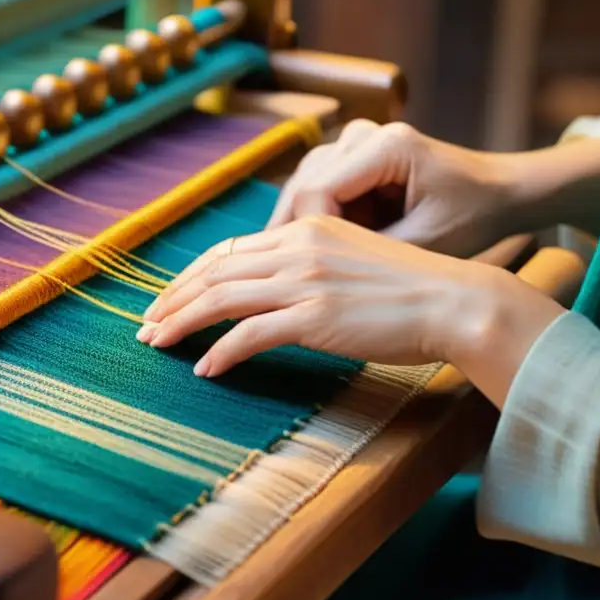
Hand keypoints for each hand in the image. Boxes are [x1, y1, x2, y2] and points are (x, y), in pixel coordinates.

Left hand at [138, 216, 564, 406]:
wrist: (454, 301)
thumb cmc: (408, 289)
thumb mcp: (349, 260)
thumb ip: (307, 264)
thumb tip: (269, 289)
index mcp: (305, 229)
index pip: (229, 251)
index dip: (190, 277)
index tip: (167, 299)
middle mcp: (298, 248)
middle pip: (215, 271)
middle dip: (172, 299)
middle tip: (145, 325)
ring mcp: (306, 281)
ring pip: (222, 299)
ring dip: (182, 323)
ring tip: (156, 344)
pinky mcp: (316, 316)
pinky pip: (251, 335)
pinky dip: (221, 352)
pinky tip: (205, 370)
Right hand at [267, 119, 521, 257]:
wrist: (500, 191)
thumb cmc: (472, 217)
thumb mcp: (424, 244)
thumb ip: (368, 253)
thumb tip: (314, 274)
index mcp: (386, 146)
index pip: (317, 192)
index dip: (308, 235)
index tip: (316, 273)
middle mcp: (361, 134)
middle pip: (301, 185)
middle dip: (297, 232)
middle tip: (293, 276)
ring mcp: (353, 140)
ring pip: (300, 185)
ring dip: (302, 226)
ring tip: (305, 265)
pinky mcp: (349, 154)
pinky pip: (314, 186)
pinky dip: (315, 219)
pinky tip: (319, 249)